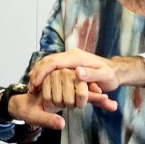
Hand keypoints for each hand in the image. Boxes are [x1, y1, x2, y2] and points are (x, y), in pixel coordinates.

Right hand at [28, 49, 144, 92]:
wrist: (115, 71)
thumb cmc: (110, 75)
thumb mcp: (104, 76)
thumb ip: (91, 75)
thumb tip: (77, 72)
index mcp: (76, 57)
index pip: (54, 61)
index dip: (42, 72)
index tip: (35, 83)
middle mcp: (70, 56)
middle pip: (47, 61)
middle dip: (37, 73)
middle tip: (30, 88)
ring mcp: (68, 59)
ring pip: (47, 63)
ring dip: (38, 74)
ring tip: (31, 87)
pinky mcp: (67, 64)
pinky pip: (51, 67)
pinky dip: (42, 74)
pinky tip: (38, 84)